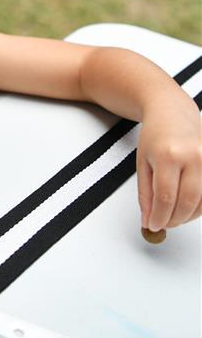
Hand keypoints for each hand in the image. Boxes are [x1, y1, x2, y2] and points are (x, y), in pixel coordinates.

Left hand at [137, 105, 201, 230]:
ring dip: (188, 215)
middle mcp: (193, 156)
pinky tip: (189, 205)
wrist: (171, 113)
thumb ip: (145, 194)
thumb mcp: (142, 163)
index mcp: (168, 155)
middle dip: (174, 219)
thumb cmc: (156, 135)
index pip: (165, 197)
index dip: (160, 217)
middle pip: (187, 201)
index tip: (153, 225)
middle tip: (164, 223)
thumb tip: (148, 219)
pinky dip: (200, 205)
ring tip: (174, 215)